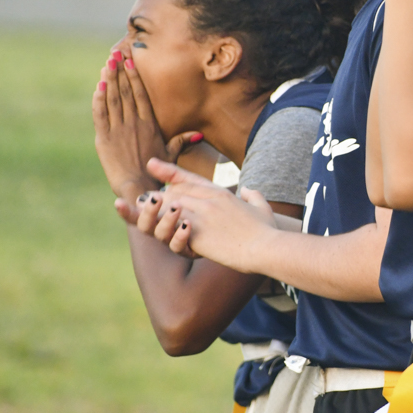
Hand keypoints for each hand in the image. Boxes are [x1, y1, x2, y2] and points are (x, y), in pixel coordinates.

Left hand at [92, 51, 200, 203]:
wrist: (140, 188)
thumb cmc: (157, 174)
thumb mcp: (171, 155)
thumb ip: (182, 141)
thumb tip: (198, 133)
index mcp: (150, 125)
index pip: (141, 94)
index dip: (134, 75)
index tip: (129, 60)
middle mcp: (134, 124)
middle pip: (126, 91)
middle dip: (120, 71)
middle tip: (116, 53)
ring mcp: (118, 130)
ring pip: (113, 99)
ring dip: (109, 80)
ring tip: (108, 63)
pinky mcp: (104, 140)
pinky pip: (100, 115)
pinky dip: (99, 99)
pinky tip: (99, 85)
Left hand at [142, 159, 278, 272]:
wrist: (267, 247)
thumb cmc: (268, 231)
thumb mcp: (263, 208)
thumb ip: (254, 196)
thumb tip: (248, 190)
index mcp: (221, 194)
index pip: (189, 178)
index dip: (168, 171)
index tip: (151, 164)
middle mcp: (208, 201)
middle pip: (173, 192)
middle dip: (157, 197)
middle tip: (144, 201)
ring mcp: (202, 215)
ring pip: (168, 207)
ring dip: (156, 212)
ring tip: (145, 214)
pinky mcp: (197, 233)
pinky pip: (172, 229)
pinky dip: (164, 229)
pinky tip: (157, 231)